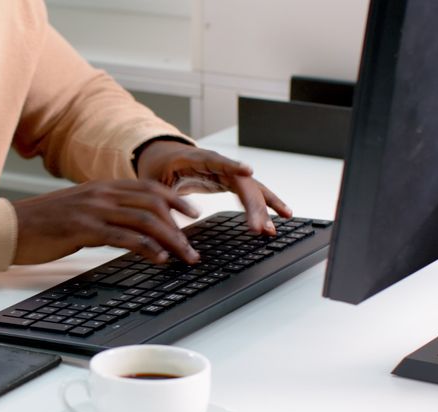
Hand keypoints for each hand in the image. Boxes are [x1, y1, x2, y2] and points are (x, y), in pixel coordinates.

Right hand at [11, 180, 200, 264]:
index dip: (175, 199)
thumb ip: (103, 213)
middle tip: (194, 246)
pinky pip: (123, 237)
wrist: (9, 227)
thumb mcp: (77, 211)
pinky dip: (147, 248)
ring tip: (184, 256)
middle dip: (179, 225)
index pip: (148, 188)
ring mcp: (93, 209)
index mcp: (101, 187)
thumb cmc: (40, 224)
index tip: (194, 212)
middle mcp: (101, 193)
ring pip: (144, 219)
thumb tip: (128, 226)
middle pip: (153, 203)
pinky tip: (159, 259)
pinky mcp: (83, 228)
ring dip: (170, 240)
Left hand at [135, 140, 292, 234]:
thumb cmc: (158, 166)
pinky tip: (284, 214)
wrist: (163, 155)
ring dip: (264, 208)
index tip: (248, 172)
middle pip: (241, 182)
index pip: (216, 161)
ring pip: (251, 188)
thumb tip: (166, 229)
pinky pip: (252, 192)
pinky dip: (267, 203)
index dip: (232, 166)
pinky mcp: (231, 181)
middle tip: (259, 228)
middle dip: (253, 205)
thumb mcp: (153, 183)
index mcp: (195, 158)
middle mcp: (217, 163)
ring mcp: (227, 171)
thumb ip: (160, 202)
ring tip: (272, 229)